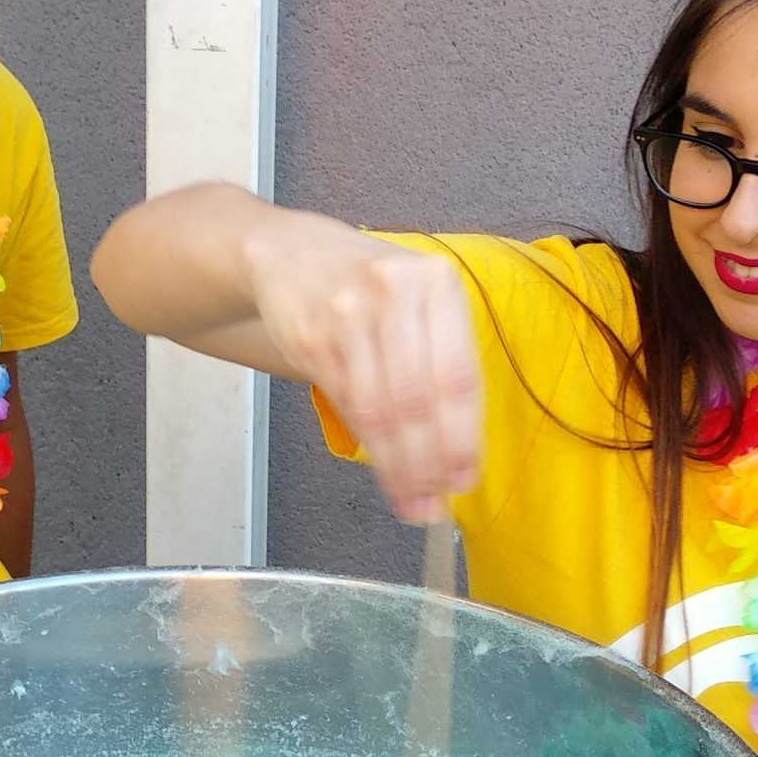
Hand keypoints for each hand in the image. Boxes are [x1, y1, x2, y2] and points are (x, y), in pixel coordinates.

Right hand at [244, 216, 480, 520]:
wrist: (292, 253)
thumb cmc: (369, 284)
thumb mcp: (418, 298)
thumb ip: (442, 356)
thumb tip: (458, 446)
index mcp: (436, 282)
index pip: (457, 374)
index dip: (461, 436)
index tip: (465, 478)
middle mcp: (394, 294)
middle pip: (417, 399)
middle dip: (429, 461)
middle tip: (436, 503)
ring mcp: (348, 316)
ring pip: (379, 409)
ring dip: (398, 466)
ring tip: (412, 501)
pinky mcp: (312, 340)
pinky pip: (347, 405)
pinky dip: (368, 447)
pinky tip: (382, 473)